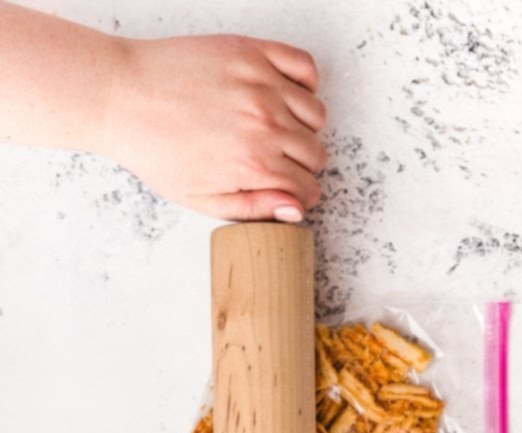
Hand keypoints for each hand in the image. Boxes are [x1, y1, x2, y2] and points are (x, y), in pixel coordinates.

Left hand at [101, 34, 327, 220]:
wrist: (121, 97)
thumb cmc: (154, 149)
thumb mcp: (200, 199)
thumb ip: (253, 207)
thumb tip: (296, 209)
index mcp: (253, 165)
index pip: (308, 186)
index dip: (300, 193)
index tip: (290, 188)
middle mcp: (264, 125)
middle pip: (317, 153)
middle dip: (303, 165)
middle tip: (280, 161)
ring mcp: (261, 85)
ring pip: (317, 114)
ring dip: (305, 127)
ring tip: (280, 129)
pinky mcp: (252, 53)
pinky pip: (305, 66)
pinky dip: (305, 82)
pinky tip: (284, 94)